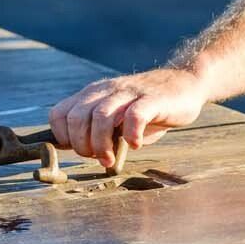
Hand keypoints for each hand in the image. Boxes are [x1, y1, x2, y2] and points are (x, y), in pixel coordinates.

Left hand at [49, 68, 207, 168]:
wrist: (185, 84)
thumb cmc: (148, 109)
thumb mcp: (117, 118)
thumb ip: (97, 130)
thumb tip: (78, 151)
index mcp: (92, 94)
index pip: (59, 114)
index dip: (64, 138)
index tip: (82, 151)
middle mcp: (106, 91)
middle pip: (76, 117)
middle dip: (82, 145)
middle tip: (99, 158)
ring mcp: (129, 93)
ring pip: (101, 116)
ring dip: (101, 144)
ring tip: (111, 159)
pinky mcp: (152, 99)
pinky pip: (135, 115)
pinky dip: (131, 134)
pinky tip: (136, 144)